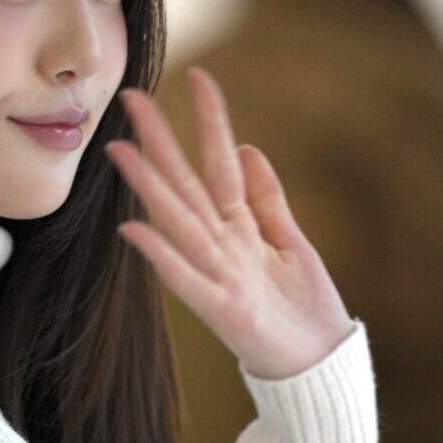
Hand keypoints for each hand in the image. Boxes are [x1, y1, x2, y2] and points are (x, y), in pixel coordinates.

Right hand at [106, 66, 355, 379]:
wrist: (321, 367)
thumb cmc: (304, 309)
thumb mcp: (291, 243)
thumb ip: (267, 199)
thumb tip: (249, 147)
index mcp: (241, 228)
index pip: (220, 163)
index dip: (212, 121)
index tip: (200, 76)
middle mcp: (223, 246)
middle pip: (187, 184)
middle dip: (162, 142)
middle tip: (133, 98)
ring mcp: (219, 276)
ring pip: (179, 222)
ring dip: (150, 187)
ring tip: (122, 151)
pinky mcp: (223, 311)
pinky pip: (186, 280)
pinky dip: (161, 256)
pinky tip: (134, 231)